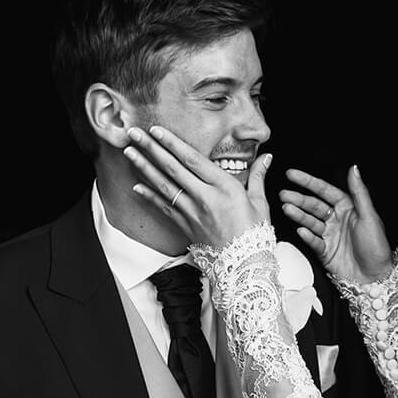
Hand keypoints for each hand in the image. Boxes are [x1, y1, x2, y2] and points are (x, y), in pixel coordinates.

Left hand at [122, 125, 270, 251]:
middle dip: (151, 148)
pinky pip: (164, 207)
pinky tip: (136, 186)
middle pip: (172, 168)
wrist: (244, 266)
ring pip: (163, 185)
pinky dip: (149, 196)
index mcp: (224, 187)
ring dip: (144, 167)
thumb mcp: (261, 203)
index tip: (157, 130)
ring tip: (129, 152)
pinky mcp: (185, 226)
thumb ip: (258, 177)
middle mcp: (204, 197)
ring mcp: (192, 212)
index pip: (193, 159)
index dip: (173, 143)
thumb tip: (267, 157)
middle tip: (134, 134)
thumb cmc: (254, 234)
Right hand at [278, 166, 396, 286]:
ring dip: (299, 215)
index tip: (292, 174)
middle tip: (283, 194)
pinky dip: (307, 235)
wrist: (375, 278)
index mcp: (348, 208)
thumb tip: (354, 169)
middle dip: (298, 199)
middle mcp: (337, 219)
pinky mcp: (325, 251)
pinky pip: (313, 241)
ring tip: (287, 208)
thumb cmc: (377, 247)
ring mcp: (330, 235)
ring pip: (310, 221)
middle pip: (314, 205)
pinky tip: (301, 230)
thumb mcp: (369, 216)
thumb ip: (359, 192)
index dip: (308, 182)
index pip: (325, 190)